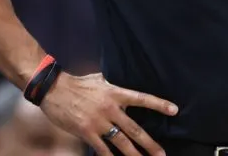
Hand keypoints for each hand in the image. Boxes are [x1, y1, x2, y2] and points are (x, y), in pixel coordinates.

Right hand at [40, 72, 177, 155]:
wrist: (53, 89)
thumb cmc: (77, 83)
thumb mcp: (99, 80)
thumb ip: (113, 88)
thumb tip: (124, 90)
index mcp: (114, 93)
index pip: (141, 98)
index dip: (159, 104)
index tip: (174, 110)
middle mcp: (110, 108)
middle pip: (135, 129)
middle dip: (150, 144)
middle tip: (162, 154)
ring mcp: (98, 122)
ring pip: (121, 142)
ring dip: (135, 155)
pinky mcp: (86, 132)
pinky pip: (102, 149)